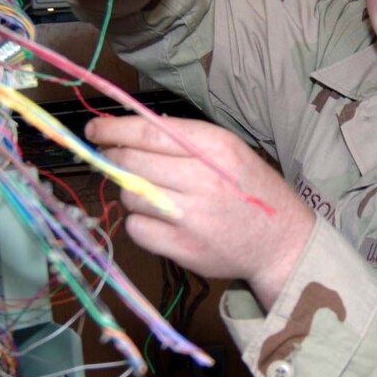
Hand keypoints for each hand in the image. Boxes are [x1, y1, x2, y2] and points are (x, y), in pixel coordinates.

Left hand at [87, 116, 315, 308]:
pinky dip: (140, 222)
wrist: (281, 243)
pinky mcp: (182, 249)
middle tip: (110, 157)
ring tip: (153, 193)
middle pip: (131, 162)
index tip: (94, 128)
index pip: (148, 132)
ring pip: (130, 194)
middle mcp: (202, 179)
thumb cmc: (251, 191)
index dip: (114, 129)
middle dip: (113, 156)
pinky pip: (137, 229)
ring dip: (131, 191)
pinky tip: (159, 220)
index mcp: (214, 148)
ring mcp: (191, 217)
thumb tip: (133, 127)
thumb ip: (185, 139)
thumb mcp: (230, 151)